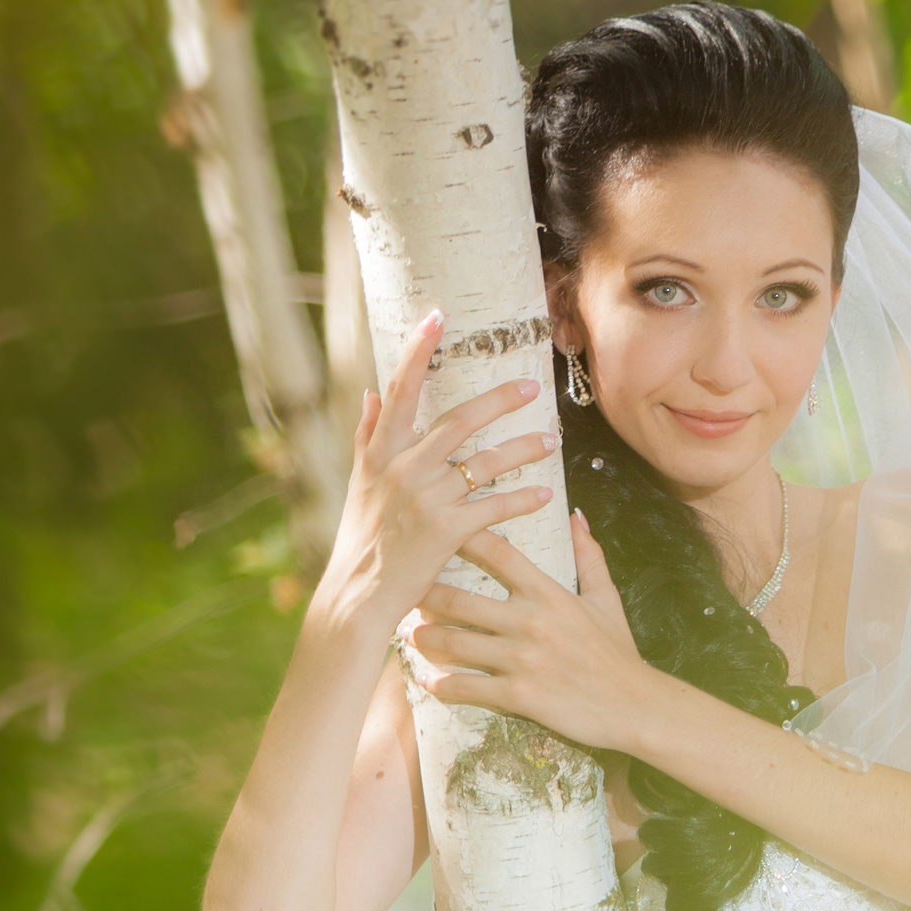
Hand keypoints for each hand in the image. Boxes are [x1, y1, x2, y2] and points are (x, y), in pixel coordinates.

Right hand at [317, 311, 558, 638]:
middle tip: (534, 386)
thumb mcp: (359, 483)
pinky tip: (545, 493)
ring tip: (552, 441)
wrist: (359, 593)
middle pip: (460, 420)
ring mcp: (426, 498)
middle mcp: (403, 468)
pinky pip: (495, 507)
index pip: (400, 390)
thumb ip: (367, 435)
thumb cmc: (361, 536)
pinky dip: (522, 498)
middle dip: (501, 400)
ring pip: (487, 461)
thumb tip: (371, 393)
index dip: (417, 351)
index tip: (437, 317)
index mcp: (381, 451)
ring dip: (524, 449)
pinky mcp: (448, 531)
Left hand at [405, 511, 661, 752]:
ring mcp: (522, 660)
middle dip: (426, 595)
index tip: (436, 529)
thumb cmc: (618, 652)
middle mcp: (530, 622)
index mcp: (549, 593)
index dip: (464, 537)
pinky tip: (427, 682)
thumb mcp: (607, 598)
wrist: (635, 706)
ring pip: (455, 644)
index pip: (499, 553)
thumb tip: (575, 515)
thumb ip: (588, 555)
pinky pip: (468, 688)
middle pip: (460, 600)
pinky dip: (442, 686)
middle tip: (405, 591)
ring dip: (425, 639)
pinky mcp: (519, 695)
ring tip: (409, 635)